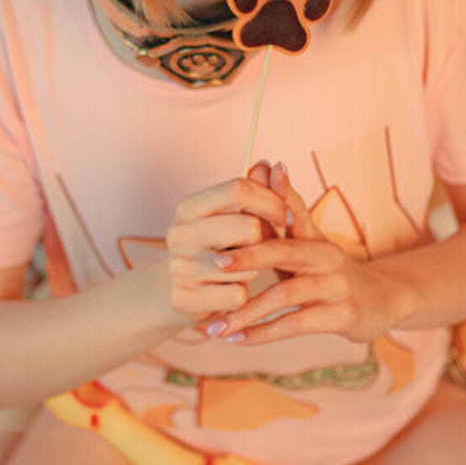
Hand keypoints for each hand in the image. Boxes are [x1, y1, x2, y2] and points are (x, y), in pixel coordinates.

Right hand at [165, 163, 285, 324]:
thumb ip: (255, 192)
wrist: (180, 293)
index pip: (238, 189)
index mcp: (188, 207)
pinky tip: (228, 293)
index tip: (286, 216)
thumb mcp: (231, 217)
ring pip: (246, 266)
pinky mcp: (184, 299)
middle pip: (249, 227)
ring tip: (237, 272)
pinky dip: (242, 296)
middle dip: (265, 239)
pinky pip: (237, 296)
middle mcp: (179, 234)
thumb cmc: (216, 248)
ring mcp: (179, 268)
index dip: (271, 200)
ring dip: (253, 271)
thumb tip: (273, 165)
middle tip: (262, 247)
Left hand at [205, 163, 401, 346]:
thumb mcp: (310, 239)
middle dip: (248, 257)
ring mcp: (336, 286)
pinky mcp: (342, 315)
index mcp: (314, 235)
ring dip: (248, 310)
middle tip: (215, 263)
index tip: (224, 213)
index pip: (285, 215)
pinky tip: (240, 340)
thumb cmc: (331, 269)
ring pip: (286, 295)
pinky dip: (266, 333)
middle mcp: (327, 256)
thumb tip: (267, 164)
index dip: (258, 211)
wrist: (383, 300)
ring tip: (216, 326)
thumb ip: (285, 208)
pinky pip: (298, 324)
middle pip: (284, 251)